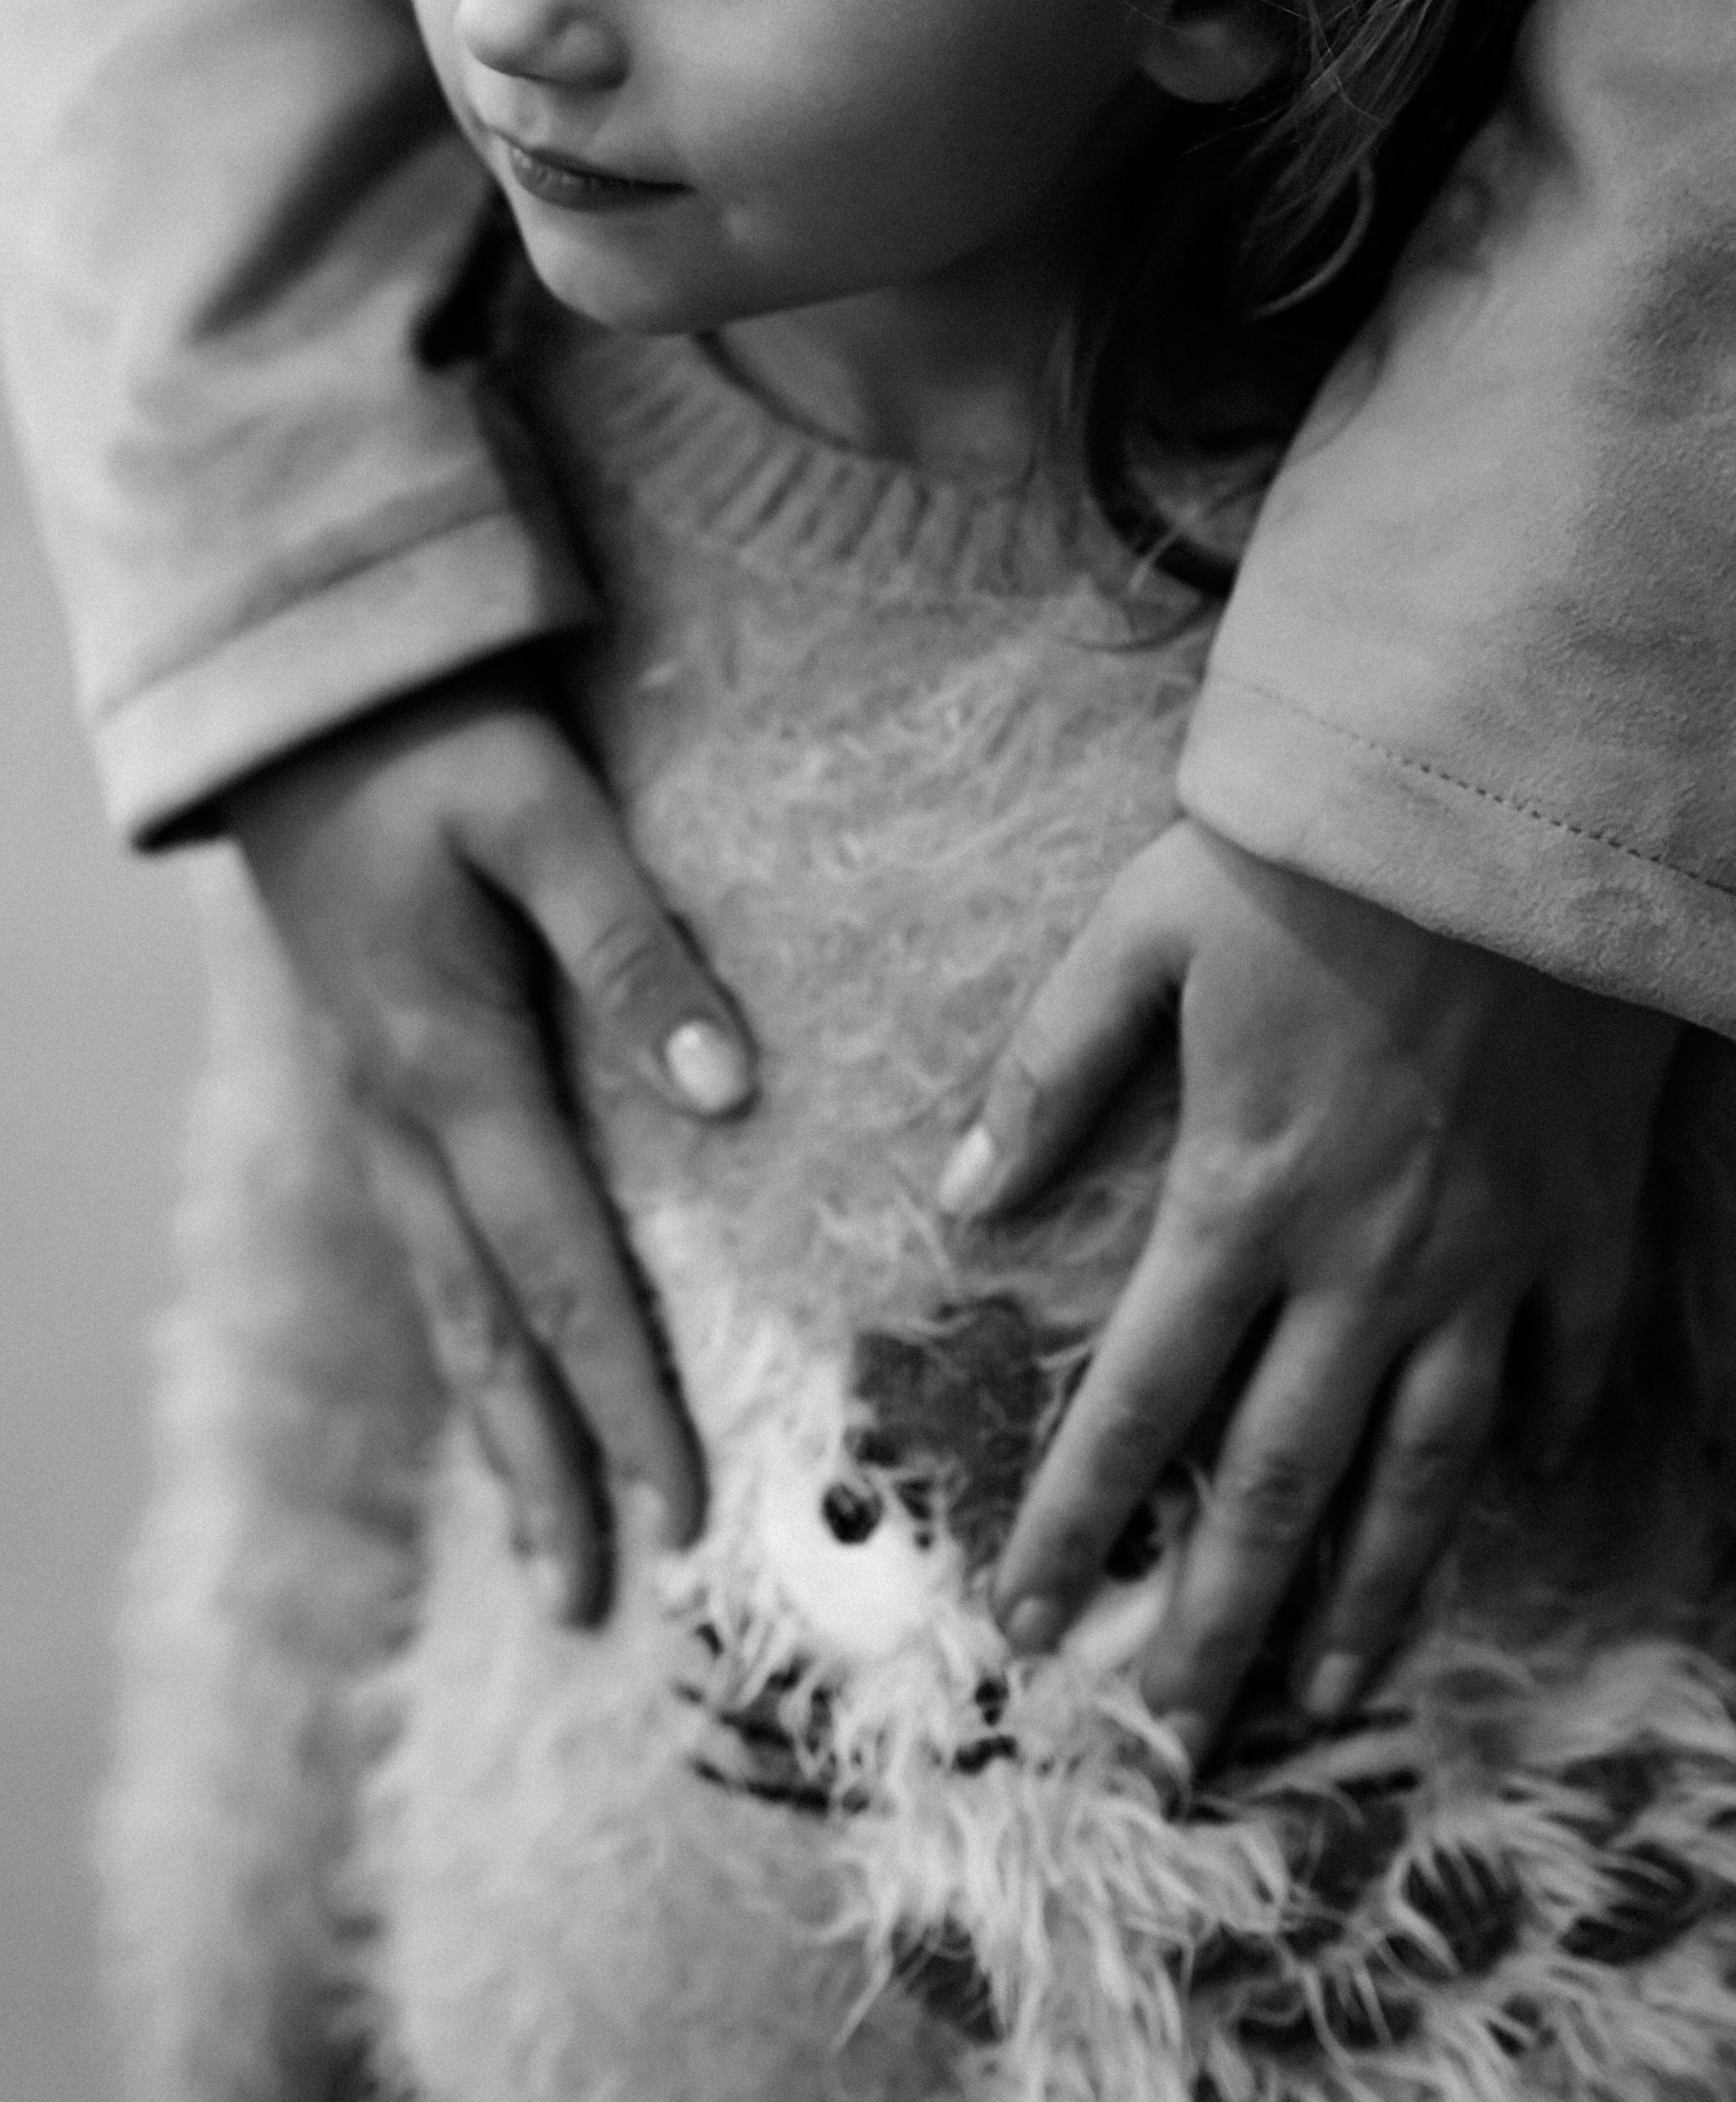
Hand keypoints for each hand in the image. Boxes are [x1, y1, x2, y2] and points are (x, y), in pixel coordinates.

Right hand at [224, 661, 753, 1623]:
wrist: (287, 687)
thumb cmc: (429, 732)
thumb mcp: (538, 806)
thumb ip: (631, 945)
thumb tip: (730, 1095)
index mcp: (450, 1061)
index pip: (557, 1267)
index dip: (622, 1396)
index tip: (681, 1517)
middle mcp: (402, 1112)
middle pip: (486, 1327)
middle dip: (545, 1469)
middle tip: (596, 1603)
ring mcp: (374, 1102)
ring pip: (447, 1300)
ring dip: (501, 1425)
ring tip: (550, 1544)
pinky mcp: (372, 1077)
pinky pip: (430, 1245)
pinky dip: (472, 1337)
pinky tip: (499, 1376)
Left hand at [939, 820, 1676, 1768]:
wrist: (1509, 801)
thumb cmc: (1311, 851)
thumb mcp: (1141, 929)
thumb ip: (1049, 1071)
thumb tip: (960, 1200)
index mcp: (1241, 1196)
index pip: (1139, 1402)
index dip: (1076, 1523)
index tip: (1027, 1626)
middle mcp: (1365, 1262)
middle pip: (1280, 1484)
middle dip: (1213, 1625)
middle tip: (1172, 1742)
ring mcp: (1489, 1256)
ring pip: (1429, 1468)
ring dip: (1375, 1594)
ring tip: (1327, 1694)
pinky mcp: (1582, 1222)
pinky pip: (1567, 1366)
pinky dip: (1542, 1442)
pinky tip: (1518, 1493)